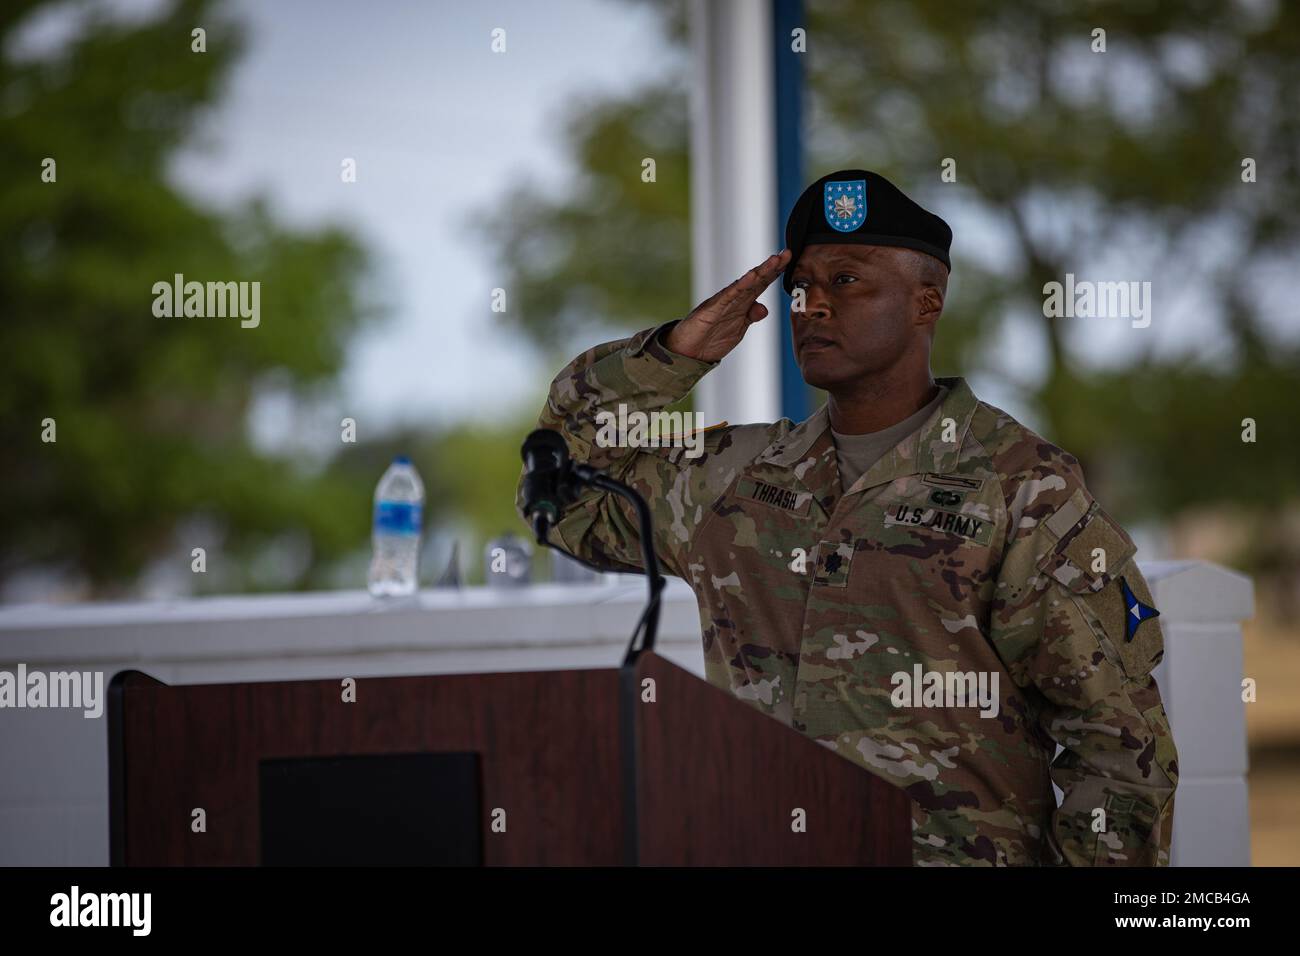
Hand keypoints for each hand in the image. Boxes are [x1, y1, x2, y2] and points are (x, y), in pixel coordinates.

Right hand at [664, 249, 791, 362]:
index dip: (775, 273)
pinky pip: (728, 295)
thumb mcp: (738, 329)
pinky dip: (740, 286)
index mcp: (741, 303)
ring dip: (761, 271)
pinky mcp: (712, 308)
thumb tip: (765, 308)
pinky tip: (751, 276)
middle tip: (788, 254)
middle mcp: (734, 299)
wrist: (687, 351)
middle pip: (756, 280)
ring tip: (774, 260)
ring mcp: (723, 302)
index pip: (761, 285)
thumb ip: (750, 316)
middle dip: (772, 267)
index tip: (789, 260)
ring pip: (745, 284)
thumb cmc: (710, 338)